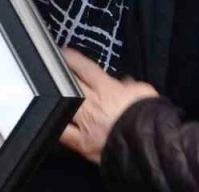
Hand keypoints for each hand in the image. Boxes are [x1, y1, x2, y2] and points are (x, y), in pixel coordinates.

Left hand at [59, 48, 158, 164]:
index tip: (64, 53)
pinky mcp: (83, 143)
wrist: (148, 144)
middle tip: (53, 69)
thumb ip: (130, 86)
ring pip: (63, 106)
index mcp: (107, 89)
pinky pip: (63, 134)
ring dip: (56, 98)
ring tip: (50, 92)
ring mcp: (85, 124)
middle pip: (69, 84)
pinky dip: (56, 127)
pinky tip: (51, 121)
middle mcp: (92, 104)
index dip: (71, 58)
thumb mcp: (144, 92)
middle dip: (60, 75)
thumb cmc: (148, 118)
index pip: (84, 68)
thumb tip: (124, 82)